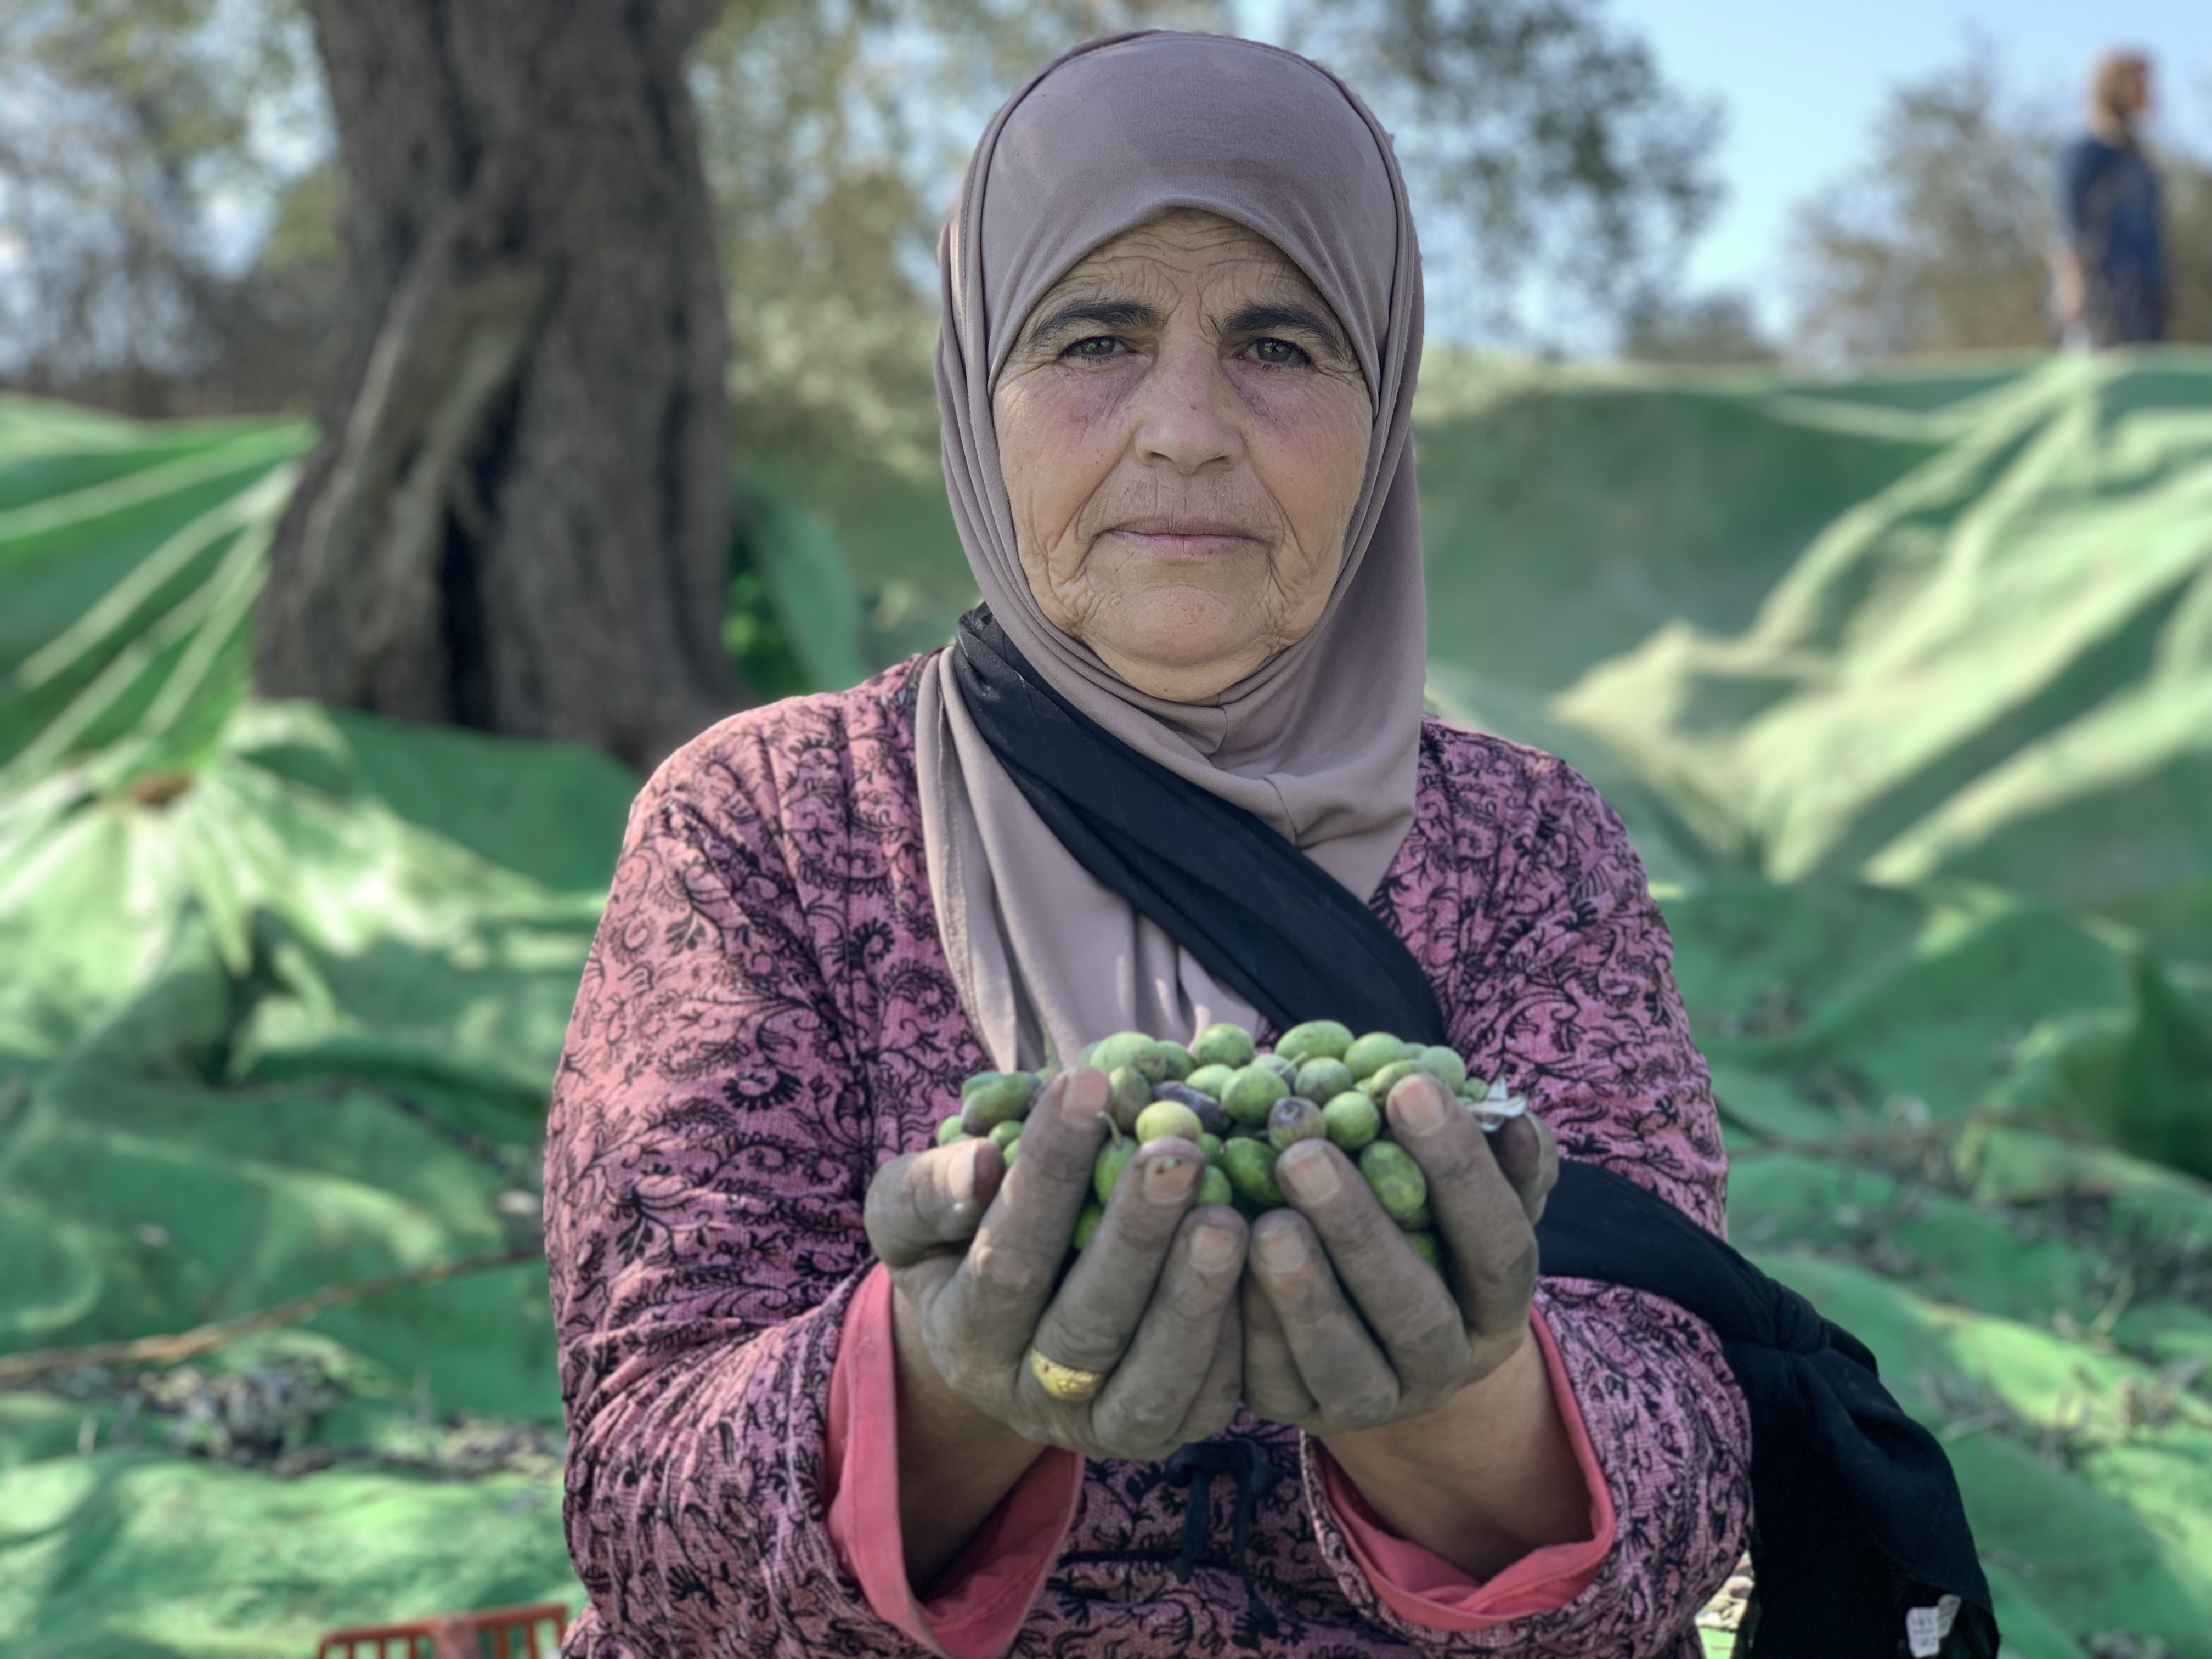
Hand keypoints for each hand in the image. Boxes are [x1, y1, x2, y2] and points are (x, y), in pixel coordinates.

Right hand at [865, 1066, 1248, 1461]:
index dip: (1047, 1173)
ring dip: (1193, 1296)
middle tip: (1179, 1152)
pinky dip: (1237, 1337)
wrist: (1002, 1318)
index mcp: (962, 1335)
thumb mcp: (916, 1208)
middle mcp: (1024, 1396)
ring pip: (1151, 1379)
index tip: (1087, 1083)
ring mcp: (1098, 1426)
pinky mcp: (1165, 1432)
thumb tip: (981, 1164)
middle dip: (1135, 1235)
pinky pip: (1207, 1400)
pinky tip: (1259, 1265)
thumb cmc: (961, 1234)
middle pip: (1085, 1325)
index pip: (1006, 1258)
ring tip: (1228, 1215)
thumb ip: (928, 1189)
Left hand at [1241, 1072, 1557, 1433]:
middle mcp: (1444, 1365)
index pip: (1498, 1246)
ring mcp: (1375, 1401)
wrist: (1373, 1331)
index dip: (1462, 1171)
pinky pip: (1273, 1383)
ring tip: (1263, 1223)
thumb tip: (1514, 1116)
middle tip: (1305, 1154)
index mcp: (1497, 1307)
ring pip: (1344, 1363)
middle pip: (1415, 1310)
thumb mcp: (1467, 1194)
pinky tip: (1218, 1267)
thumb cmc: (1424, 1226)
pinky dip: (1247, 1327)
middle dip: (1360, 1230)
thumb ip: (1497, 1158)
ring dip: (1304, 1294)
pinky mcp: (1300, 1413)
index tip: (1410, 1088)